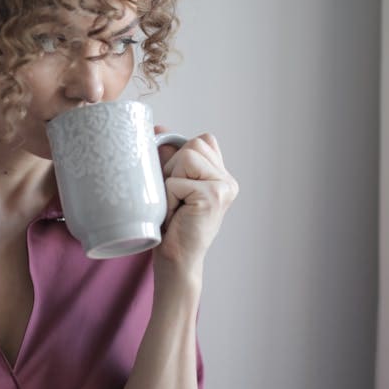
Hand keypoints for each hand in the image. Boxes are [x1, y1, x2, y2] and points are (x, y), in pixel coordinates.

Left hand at [154, 126, 239, 279]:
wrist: (175, 261)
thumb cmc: (170, 226)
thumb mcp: (169, 184)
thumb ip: (169, 156)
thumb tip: (159, 128)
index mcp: (221, 176)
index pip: (202, 141)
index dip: (181, 157)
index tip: (177, 185)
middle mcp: (228, 180)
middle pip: (193, 144)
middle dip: (173, 168)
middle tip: (176, 198)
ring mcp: (224, 187)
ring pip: (186, 155)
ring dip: (171, 180)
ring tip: (176, 204)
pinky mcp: (214, 195)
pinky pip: (177, 180)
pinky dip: (169, 196)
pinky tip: (177, 215)